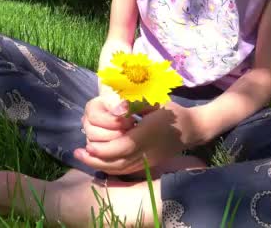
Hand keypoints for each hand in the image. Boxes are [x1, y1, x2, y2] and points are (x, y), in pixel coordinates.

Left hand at [75, 102, 195, 174]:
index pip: (123, 146)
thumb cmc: (171, 111)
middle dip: (96, 159)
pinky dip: (109, 169)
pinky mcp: (148, 166)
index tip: (88, 145)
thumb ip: (135, 102)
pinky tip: (97, 162)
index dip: (104, 149)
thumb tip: (117, 106)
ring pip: (120, 169)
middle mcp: (148, 151)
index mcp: (149, 133)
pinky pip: (125, 171)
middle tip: (79, 152)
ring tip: (83, 157)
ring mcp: (148, 161)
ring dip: (99, 165)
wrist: (192, 129)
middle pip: (118, 162)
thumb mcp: (155, 99)